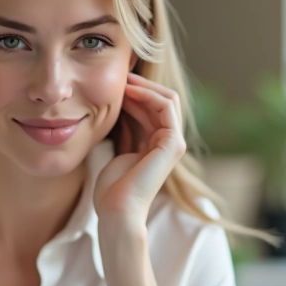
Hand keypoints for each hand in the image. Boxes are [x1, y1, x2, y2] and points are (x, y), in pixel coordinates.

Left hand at [93, 72, 186, 225]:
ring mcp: (174, 143)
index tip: (115, 84)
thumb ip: (123, 132)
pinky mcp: (173, 143)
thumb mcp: (116, 151)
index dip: (136, 93)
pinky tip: (129, 92)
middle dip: (142, 86)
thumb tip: (113, 110)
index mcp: (157, 146)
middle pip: (163, 101)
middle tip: (120, 75)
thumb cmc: (112, 189)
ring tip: (124, 80)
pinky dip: (148, 94)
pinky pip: (165, 106)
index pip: (154, 109)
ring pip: (167, 99)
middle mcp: (169, 143)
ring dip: (145, 86)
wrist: (117, 210)